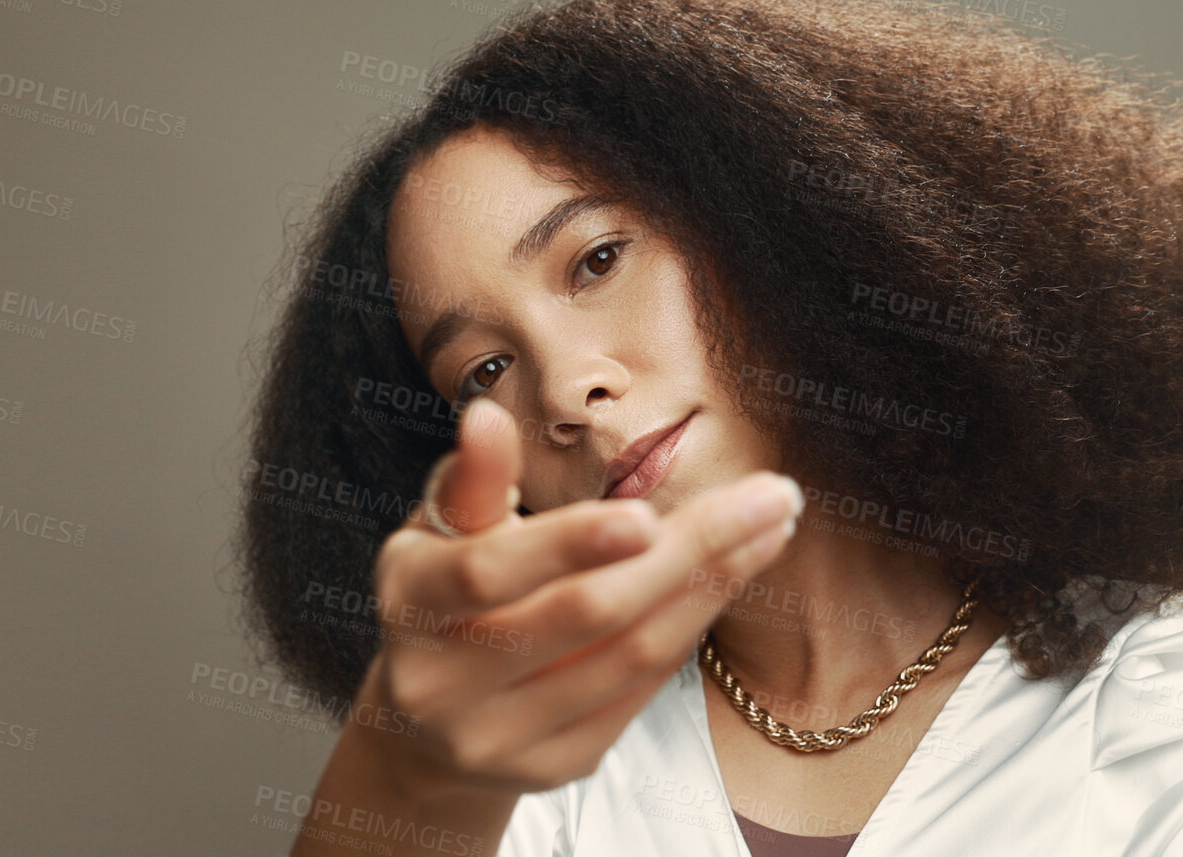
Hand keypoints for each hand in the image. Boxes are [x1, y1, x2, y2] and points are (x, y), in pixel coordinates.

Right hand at [357, 397, 802, 795]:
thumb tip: (487, 415)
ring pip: (630, 656)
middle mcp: (443, 685)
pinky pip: (642, 692)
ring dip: (713, 586)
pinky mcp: (555, 767)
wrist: (429, 723)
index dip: (568, 543)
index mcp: (409, 605)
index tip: (647, 513)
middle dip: (689, 550)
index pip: (490, 573)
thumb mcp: (442, 531)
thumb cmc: (447, 594)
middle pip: (587, 613)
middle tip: (773, 494)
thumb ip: (473, 478)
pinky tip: (730, 576)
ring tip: (772, 526)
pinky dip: (691, 627)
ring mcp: (500, 737)